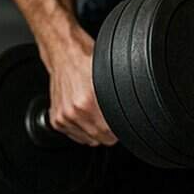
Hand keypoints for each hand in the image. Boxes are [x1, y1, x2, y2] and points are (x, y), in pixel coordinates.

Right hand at [43, 31, 117, 147]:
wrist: (64, 52)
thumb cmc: (86, 60)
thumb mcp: (110, 76)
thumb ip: (121, 98)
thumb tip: (136, 112)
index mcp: (87, 103)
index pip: (111, 134)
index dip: (118, 128)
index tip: (118, 120)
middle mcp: (73, 112)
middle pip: (101, 139)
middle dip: (107, 130)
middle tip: (105, 112)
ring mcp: (63, 117)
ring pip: (88, 140)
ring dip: (93, 130)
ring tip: (92, 109)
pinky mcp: (56, 120)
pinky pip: (75, 137)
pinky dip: (81, 128)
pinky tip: (82, 112)